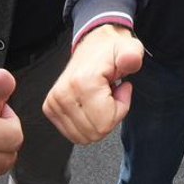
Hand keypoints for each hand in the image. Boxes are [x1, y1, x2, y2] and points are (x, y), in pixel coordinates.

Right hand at [43, 25, 144, 144]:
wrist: (93, 46)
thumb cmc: (111, 51)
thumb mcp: (130, 50)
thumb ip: (132, 56)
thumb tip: (130, 61)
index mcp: (82, 82)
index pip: (105, 123)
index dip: (120, 110)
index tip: (119, 90)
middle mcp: (64, 94)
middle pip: (95, 133)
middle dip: (110, 117)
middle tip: (110, 95)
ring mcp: (54, 102)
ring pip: (83, 136)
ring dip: (98, 122)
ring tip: (100, 99)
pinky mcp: (50, 108)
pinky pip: (74, 134)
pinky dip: (86, 124)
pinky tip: (90, 105)